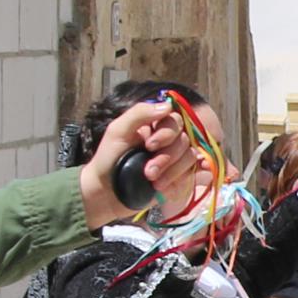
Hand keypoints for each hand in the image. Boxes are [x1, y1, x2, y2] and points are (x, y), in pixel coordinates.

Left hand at [79, 97, 188, 227]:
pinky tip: (160, 187)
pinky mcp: (179, 177)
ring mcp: (175, 159)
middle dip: (166, 156)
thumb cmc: (109, 159)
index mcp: (154, 125)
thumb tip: (168, 106)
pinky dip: (176, 181)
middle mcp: (168, 140)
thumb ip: (139, 113)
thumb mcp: (117, 131)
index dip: (167, 132)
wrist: (107, 192)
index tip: (149, 145)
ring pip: (190, 157)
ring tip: (151, 180)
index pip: (175, 120)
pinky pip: (190, 175)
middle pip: (185, 139)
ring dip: (171, 171)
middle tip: (148, 170)